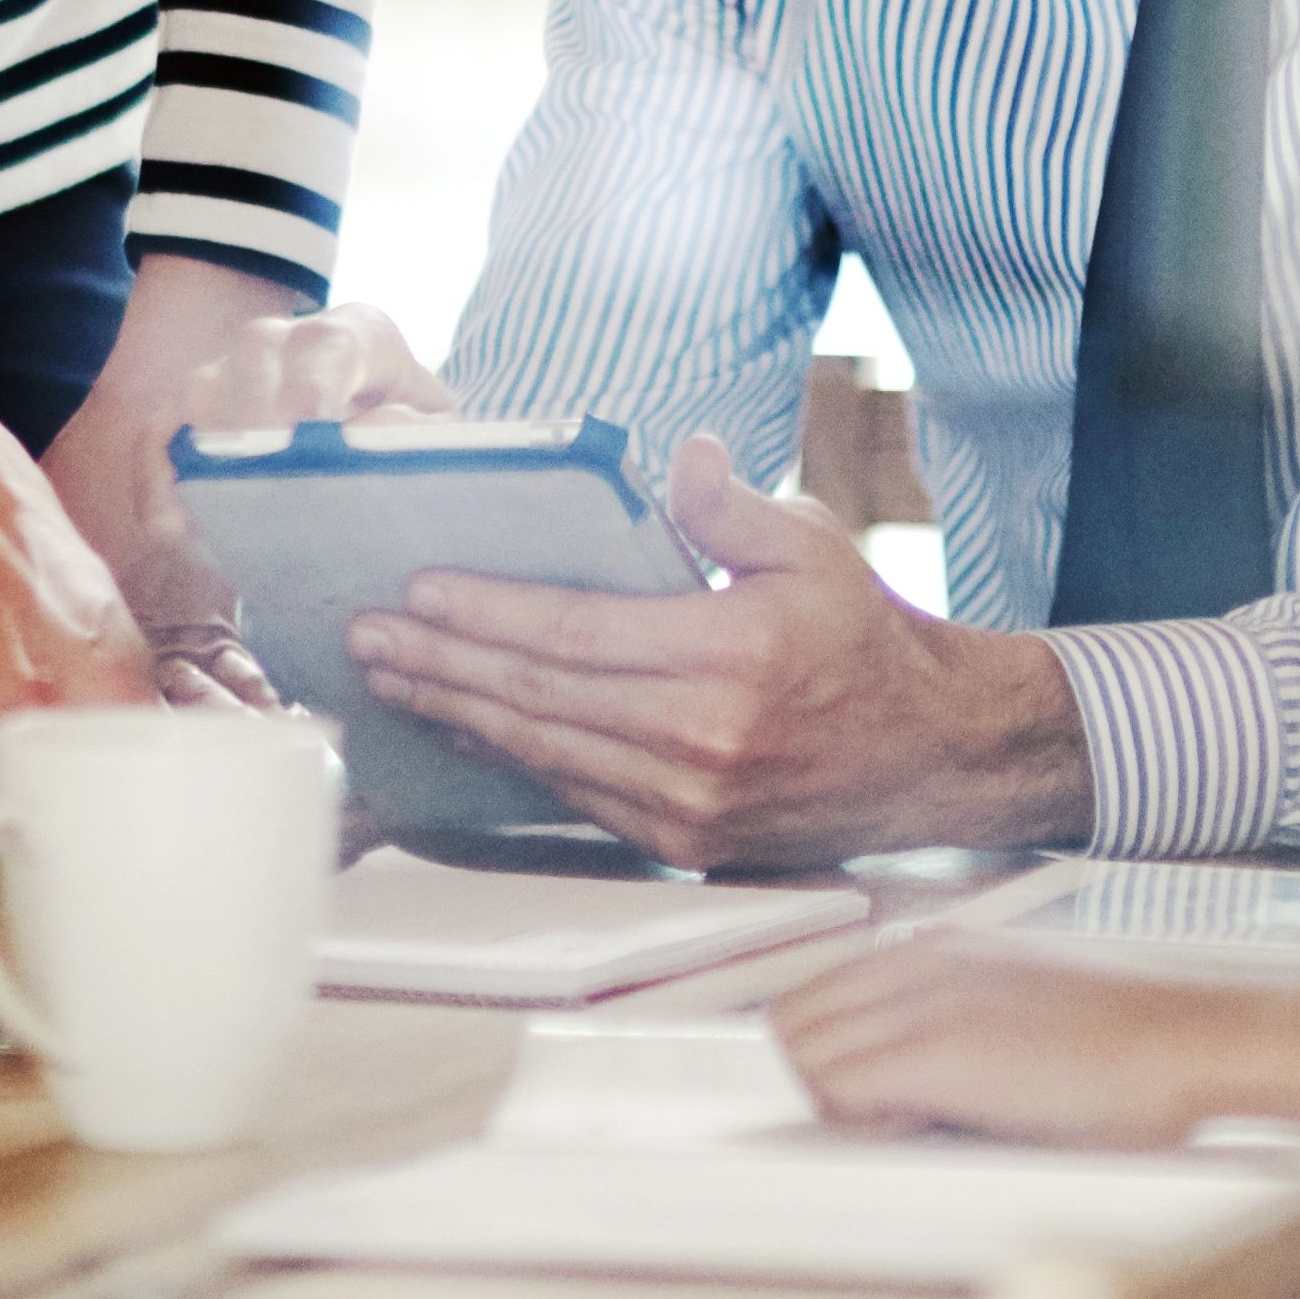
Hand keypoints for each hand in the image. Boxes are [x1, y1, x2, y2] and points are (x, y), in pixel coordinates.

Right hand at [42, 256, 455, 704]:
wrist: (376, 455)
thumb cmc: (412, 442)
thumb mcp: (439, 437)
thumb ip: (420, 434)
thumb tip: (372, 433)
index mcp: (356, 334)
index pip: (329, 344)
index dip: (313, 387)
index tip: (307, 433)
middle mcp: (284, 340)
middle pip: (254, 363)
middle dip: (255, 426)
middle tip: (261, 489)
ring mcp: (232, 371)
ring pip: (201, 392)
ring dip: (207, 454)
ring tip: (215, 518)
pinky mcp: (194, 413)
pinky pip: (159, 432)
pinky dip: (159, 477)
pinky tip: (170, 528)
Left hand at [348, 434, 1086, 870]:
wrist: (931, 755)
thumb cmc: (866, 638)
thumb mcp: (815, 546)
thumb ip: (733, 506)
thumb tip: (680, 457)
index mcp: (728, 658)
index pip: (574, 633)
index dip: (486, 614)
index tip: (418, 593)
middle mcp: (702, 741)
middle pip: (539, 697)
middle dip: (440, 664)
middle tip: (368, 638)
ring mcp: (691, 802)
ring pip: (545, 752)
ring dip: (459, 712)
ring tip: (394, 680)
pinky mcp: (687, 842)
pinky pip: (577, 794)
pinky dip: (513, 757)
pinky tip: (468, 725)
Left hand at [776, 939, 1299, 1153]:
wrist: (1192, 1042)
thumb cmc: (1126, 1046)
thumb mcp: (1023, 1004)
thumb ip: (955, 1019)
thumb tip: (900, 1074)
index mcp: (938, 949)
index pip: (819, 995)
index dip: (826, 1053)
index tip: (863, 1095)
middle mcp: (920, 961)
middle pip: (793, 1021)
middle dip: (817, 1078)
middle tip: (881, 1120)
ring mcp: (927, 1001)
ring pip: (803, 1052)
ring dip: (837, 1100)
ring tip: (911, 1125)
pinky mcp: (941, 1052)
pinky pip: (843, 1087)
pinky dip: (862, 1120)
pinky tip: (926, 1130)